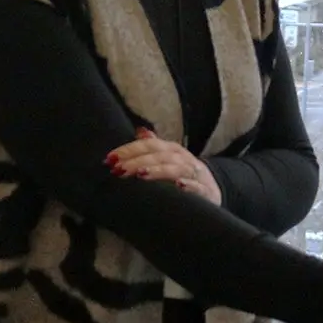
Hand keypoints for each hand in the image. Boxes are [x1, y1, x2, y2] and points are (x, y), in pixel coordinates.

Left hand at [106, 126, 221, 204]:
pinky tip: (179, 186)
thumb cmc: (184, 174)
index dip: (130, 150)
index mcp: (172, 150)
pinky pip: (198, 187)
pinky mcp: (206, 191)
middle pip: (160, 156)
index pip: (150, 145)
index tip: (110, 158)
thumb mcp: (169, 158)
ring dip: (159, 170)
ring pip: (177, 169)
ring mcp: (195, 174)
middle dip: (138, 161)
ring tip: (141, 174)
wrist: (213, 190)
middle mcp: (184, 159)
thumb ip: (154, 146)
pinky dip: (189, 186)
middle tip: (118, 170)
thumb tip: (139, 130)